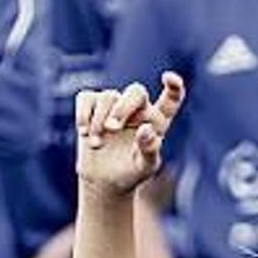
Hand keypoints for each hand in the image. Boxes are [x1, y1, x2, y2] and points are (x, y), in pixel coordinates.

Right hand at [76, 72, 184, 194]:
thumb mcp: (145, 167)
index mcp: (157, 122)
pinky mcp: (93, 105)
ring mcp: (115, 104)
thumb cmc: (131, 172)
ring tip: (96, 144)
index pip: (171, 100)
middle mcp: (138, 108)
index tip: (169, 77)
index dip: (174, 87)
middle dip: (123, 108)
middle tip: (112, 128)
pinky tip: (84, 132)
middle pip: (136, 92)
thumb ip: (150, 149)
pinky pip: (86, 97)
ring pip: (108, 96)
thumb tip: (146, 129)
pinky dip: (83, 114)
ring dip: (99, 120)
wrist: (105, 180)